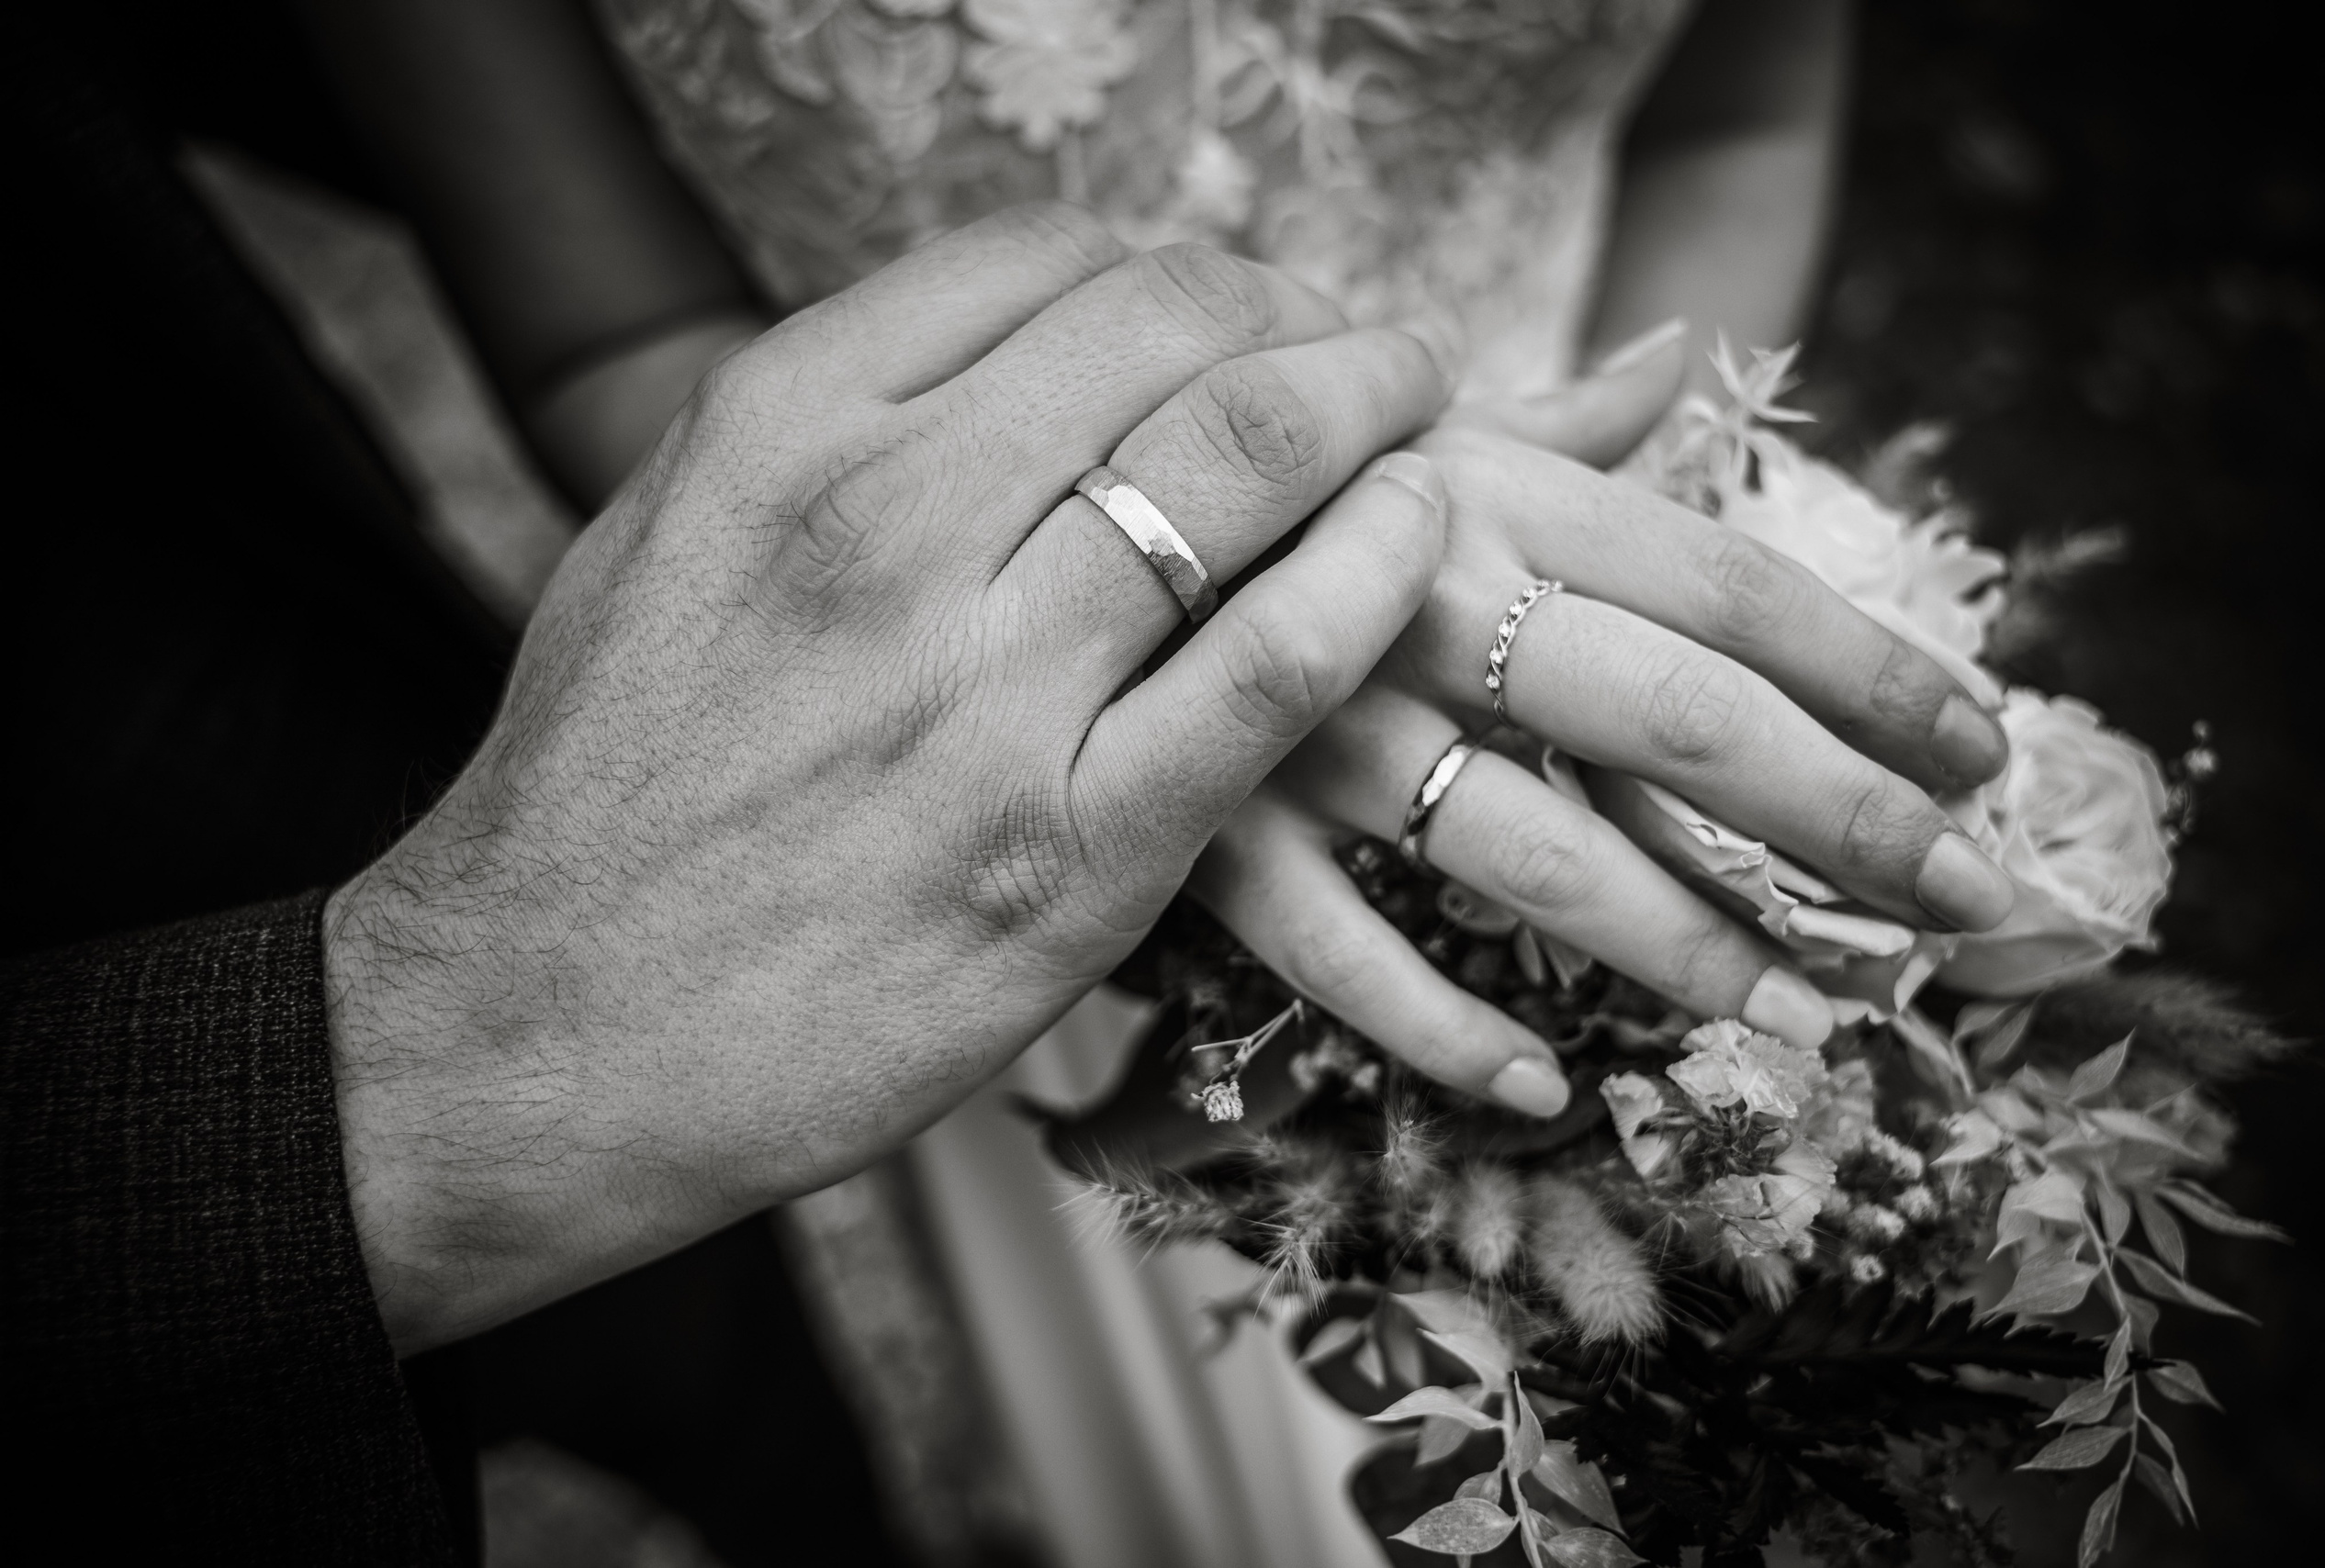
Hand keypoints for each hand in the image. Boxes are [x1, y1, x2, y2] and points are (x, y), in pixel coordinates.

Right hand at [324, 205, 1456, 1351]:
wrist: (544, 1033)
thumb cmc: (608, 788)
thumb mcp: (668, 535)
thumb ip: (833, 425)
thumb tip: (1010, 346)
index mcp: (774, 430)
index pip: (1045, 258)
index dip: (1180, 266)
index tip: (1231, 307)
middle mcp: (880, 527)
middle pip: (1171, 328)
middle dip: (1299, 313)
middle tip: (1355, 346)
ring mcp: (982, 693)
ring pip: (1246, 462)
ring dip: (1368, 408)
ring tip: (1411, 411)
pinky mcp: (1073, 852)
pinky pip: (1276, 664)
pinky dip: (1377, 573)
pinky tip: (1416, 531)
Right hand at [1188, 408, 2013, 1118]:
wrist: (1022, 507)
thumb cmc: (1251, 469)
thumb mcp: (1397, 418)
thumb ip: (1556, 417)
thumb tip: (1680, 352)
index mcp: (1490, 497)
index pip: (1727, 587)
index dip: (1873, 671)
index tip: (1982, 749)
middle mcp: (1421, 605)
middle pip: (1681, 721)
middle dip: (1845, 823)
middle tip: (1965, 908)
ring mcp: (1315, 727)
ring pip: (1536, 855)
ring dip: (1687, 948)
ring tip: (1801, 1015)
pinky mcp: (1212, 828)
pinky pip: (1342, 956)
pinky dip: (1443, 1031)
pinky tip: (1541, 1089)